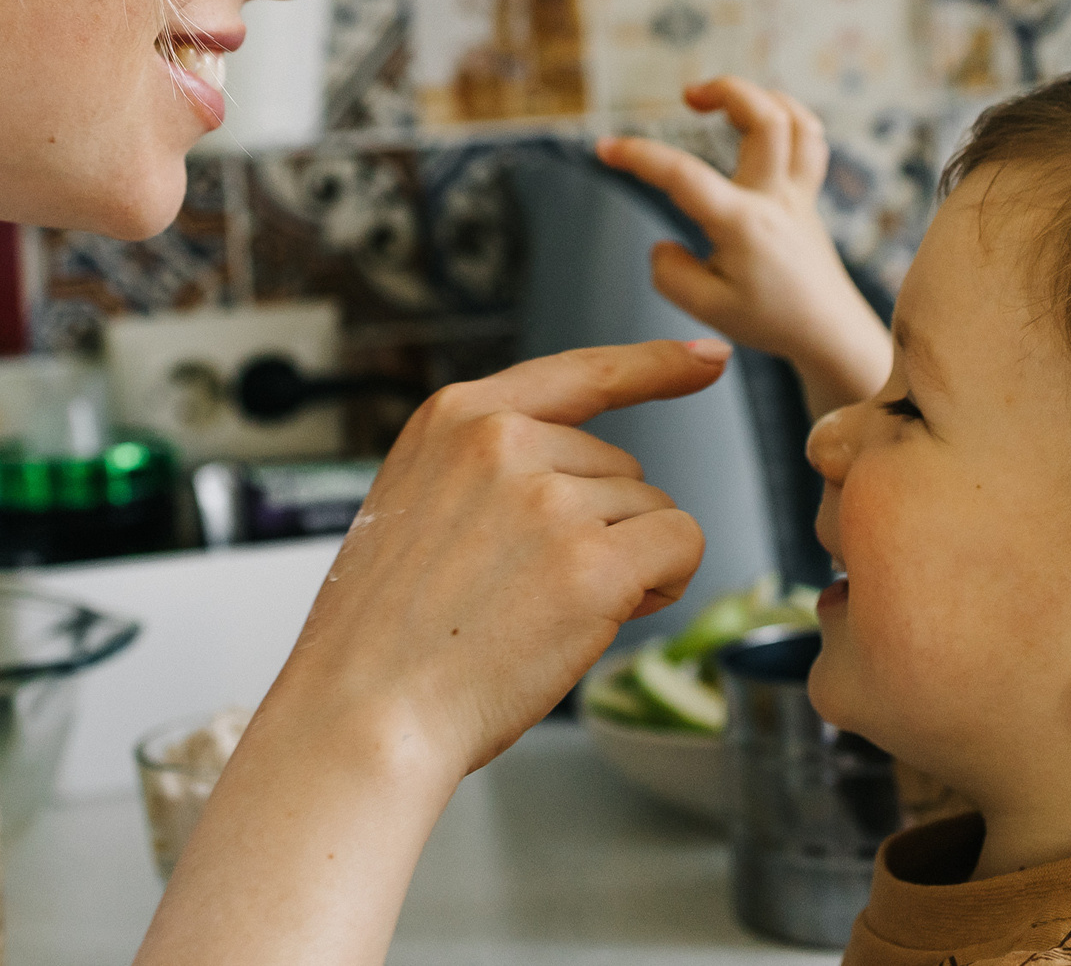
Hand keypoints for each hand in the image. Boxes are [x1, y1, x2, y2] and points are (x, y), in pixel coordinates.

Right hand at [270, 339, 724, 779]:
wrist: (365, 711)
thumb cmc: (384, 635)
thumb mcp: (414, 503)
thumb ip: (490, 472)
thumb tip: (591, 482)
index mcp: (454, 418)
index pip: (577, 372)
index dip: (652, 365)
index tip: (705, 358)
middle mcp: (504, 441)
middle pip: (620, 464)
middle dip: (601, 526)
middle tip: (528, 589)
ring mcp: (550, 499)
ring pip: (650, 509)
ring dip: (625, 562)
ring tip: (542, 611)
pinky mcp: (594, 562)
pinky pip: (680, 545)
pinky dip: (664, 582)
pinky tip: (599, 617)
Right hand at [596, 76, 890, 412]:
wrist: (828, 331)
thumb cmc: (771, 320)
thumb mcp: (707, 309)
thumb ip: (670, 273)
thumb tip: (661, 244)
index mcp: (742, 224)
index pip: (684, 176)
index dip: (639, 156)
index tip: (605, 148)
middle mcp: (774, 199)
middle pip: (766, 119)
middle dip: (726, 90)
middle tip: (688, 97)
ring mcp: (797, 193)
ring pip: (796, 121)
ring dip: (759, 95)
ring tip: (724, 100)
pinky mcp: (808, 196)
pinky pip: (808, 140)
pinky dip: (786, 115)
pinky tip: (758, 118)